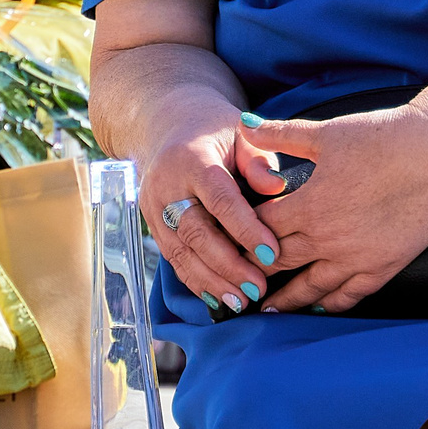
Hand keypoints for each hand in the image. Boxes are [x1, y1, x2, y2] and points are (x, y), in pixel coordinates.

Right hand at [135, 97, 284, 315]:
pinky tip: (219, 298)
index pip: (220, 199)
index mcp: (191, 159)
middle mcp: (166, 185)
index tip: (273, 253)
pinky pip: (173, 258)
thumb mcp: (240, 133)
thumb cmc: (216, 132)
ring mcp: (153, 207)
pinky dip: (196, 281)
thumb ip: (258, 160)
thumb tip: (275, 188)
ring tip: (242, 302)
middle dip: (228, 264)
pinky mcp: (151, 225)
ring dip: (212, 281)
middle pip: (196, 232)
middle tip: (258, 287)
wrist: (168, 127)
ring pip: (181, 252)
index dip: (246, 229)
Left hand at [246, 104, 427, 313]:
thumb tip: (243, 122)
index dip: (242, 232)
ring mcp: (355, 257)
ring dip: (285, 300)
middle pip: (278, 260)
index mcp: (308, 204)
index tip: (229, 240)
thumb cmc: (381, 138)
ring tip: (266, 311)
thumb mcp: (325, 133)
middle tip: (237, 279)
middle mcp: (326, 238)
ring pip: (309, 288)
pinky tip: (318, 309)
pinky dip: (329, 304)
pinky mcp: (382, 267)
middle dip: (255, 269)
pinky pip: (349, 295)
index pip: (260, 226)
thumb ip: (280, 134)